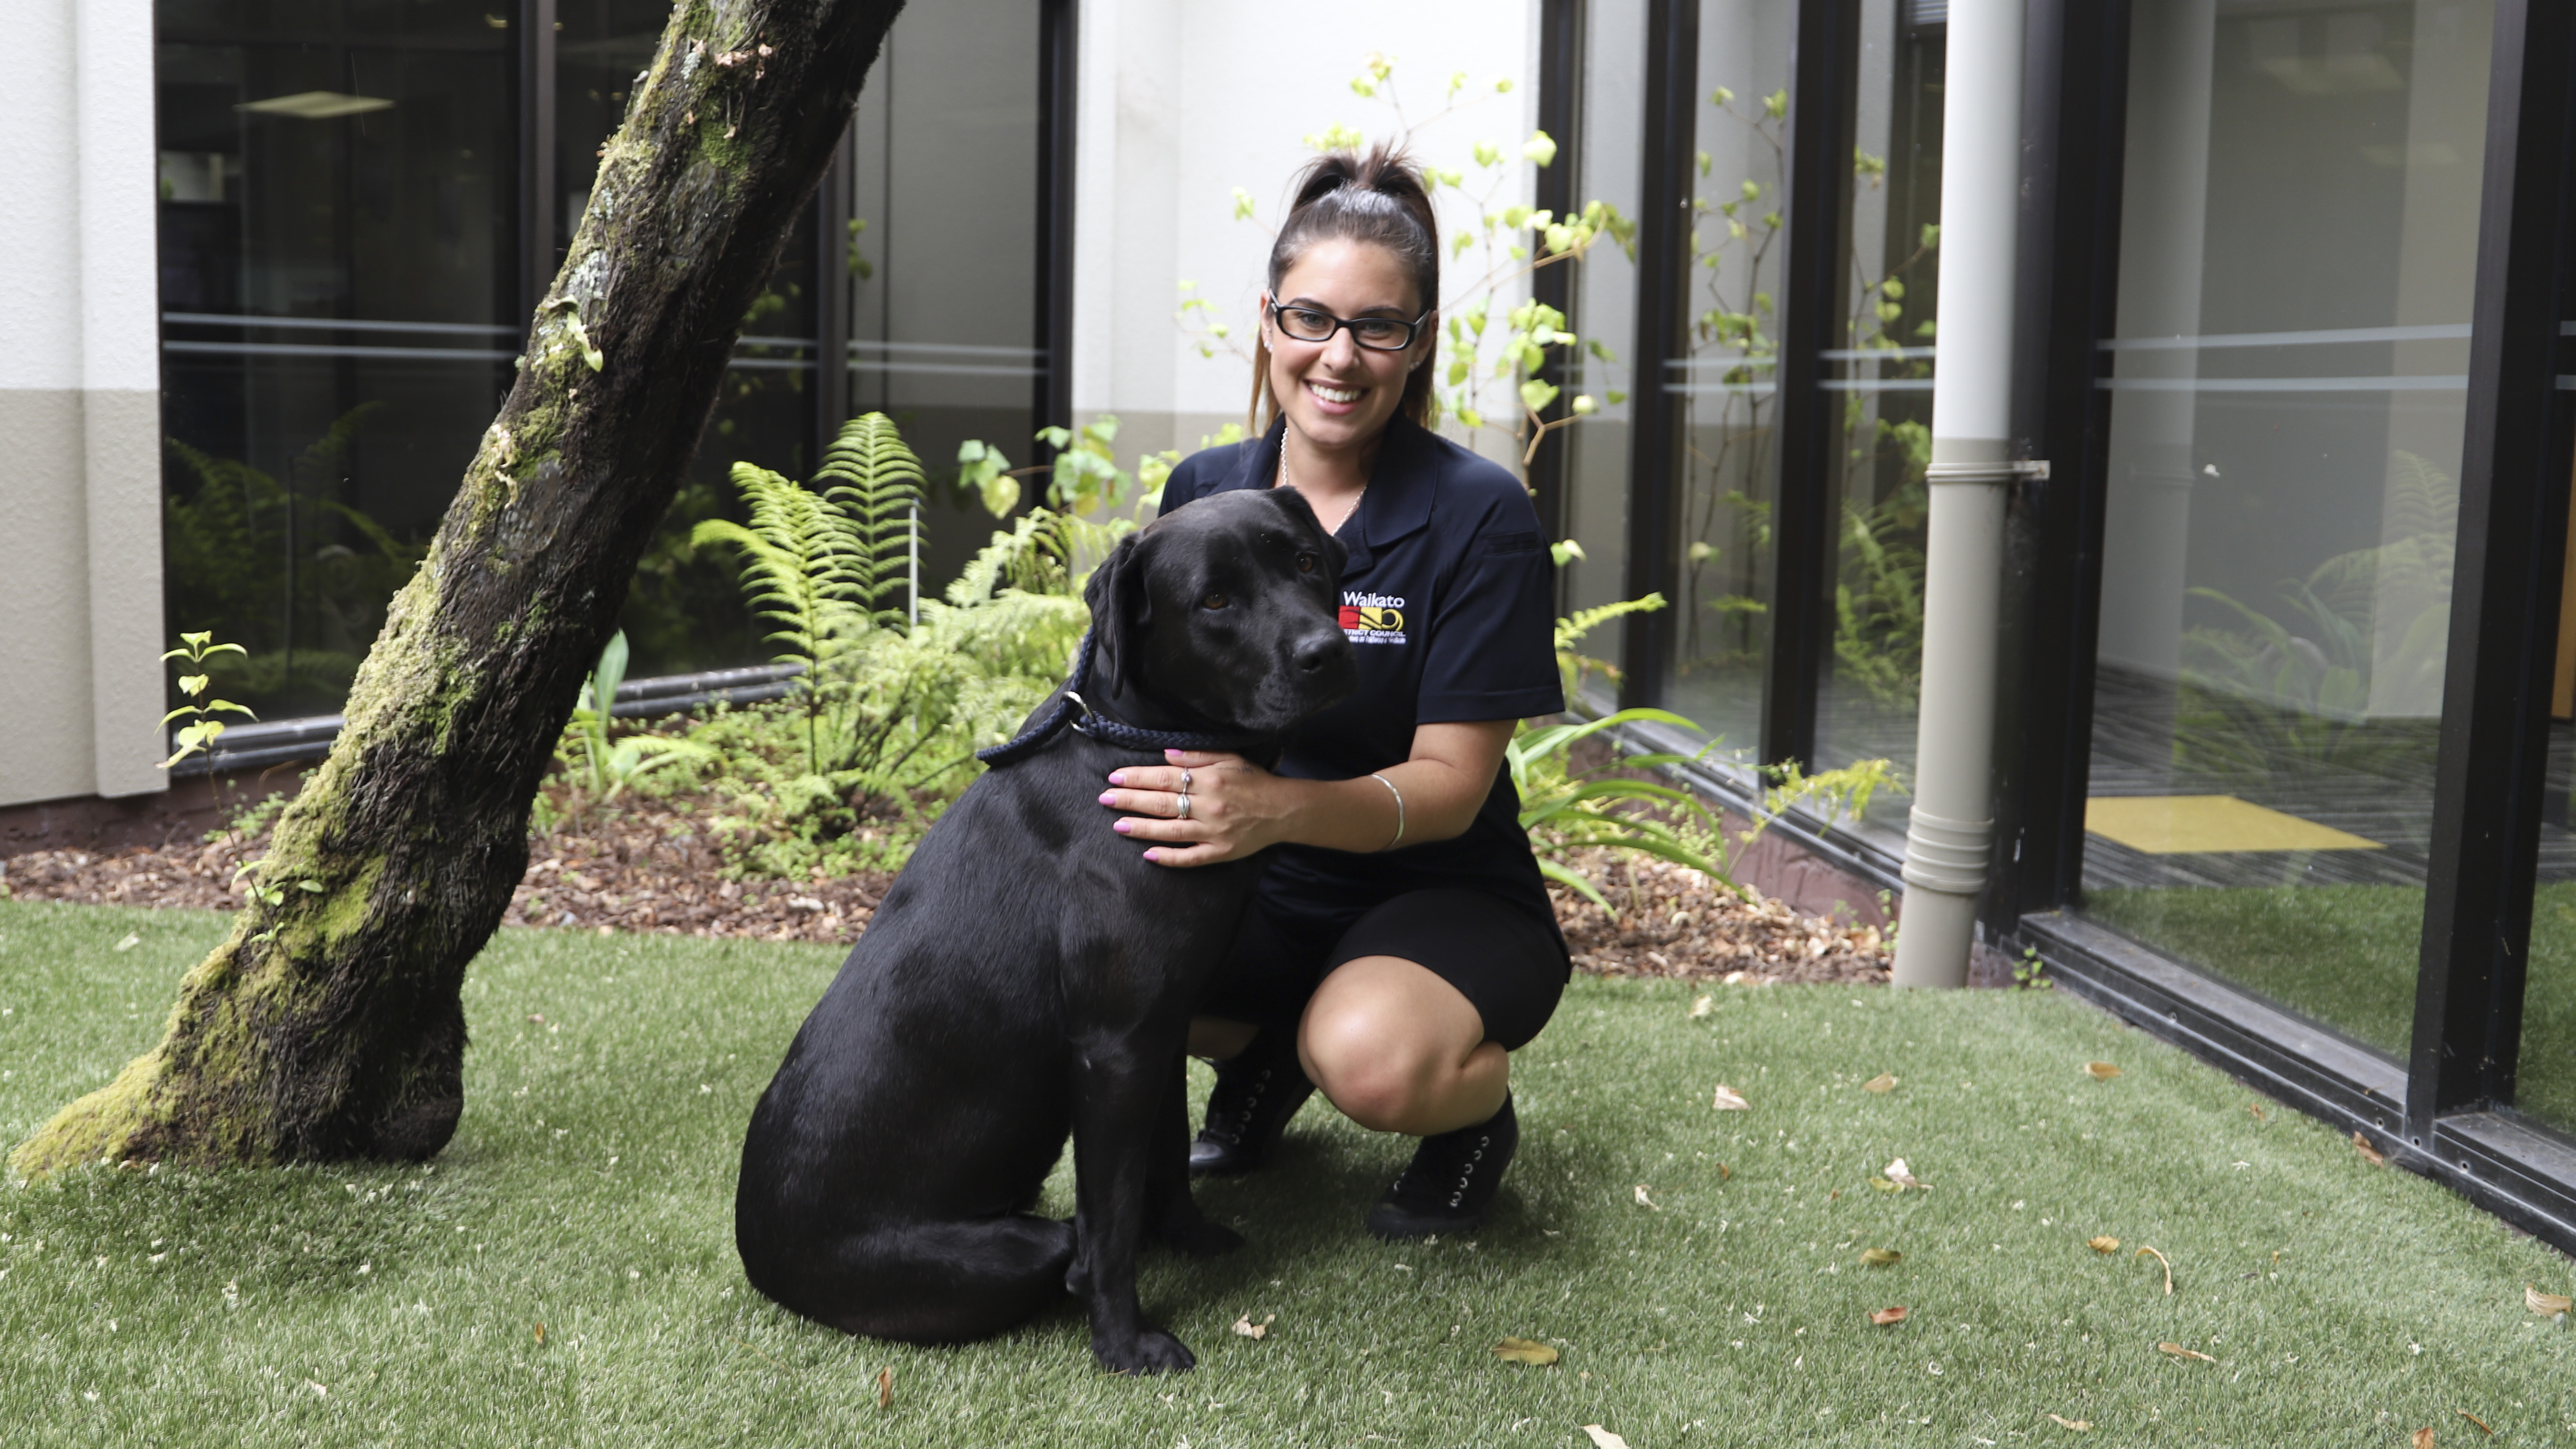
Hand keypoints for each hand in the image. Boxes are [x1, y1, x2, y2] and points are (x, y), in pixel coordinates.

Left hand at [1098, 750, 1285, 867]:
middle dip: (1130, 801)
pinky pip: (1190, 857)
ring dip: (1141, 828)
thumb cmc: (1255, 781)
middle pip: (1161, 803)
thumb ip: (1197, 755)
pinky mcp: (1220, 853)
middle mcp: (1209, 806)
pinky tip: (1148, 855)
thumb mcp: (1230, 758)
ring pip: (1170, 831)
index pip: (1164, 778)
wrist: (1283, 810)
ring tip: (1117, 825)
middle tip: (1105, 799)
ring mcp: (1213, 832)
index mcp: (1210, 780)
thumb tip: (1165, 755)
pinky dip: (1169, 857)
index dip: (1138, 778)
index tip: (1115, 777)